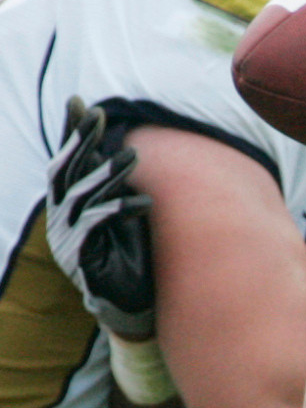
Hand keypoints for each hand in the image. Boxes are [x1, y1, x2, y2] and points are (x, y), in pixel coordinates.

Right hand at [46, 97, 155, 338]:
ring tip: (133, 156)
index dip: (71, 134)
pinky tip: (142, 202)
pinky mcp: (79, 256)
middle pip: (64, 172)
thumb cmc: (129, 257)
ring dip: (107, 174)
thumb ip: (116, 187)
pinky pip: (95, 226)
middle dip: (81, 142)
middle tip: (101, 115)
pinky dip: (118, 210)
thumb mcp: (123, 215)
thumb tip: (122, 151)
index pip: (65, 162)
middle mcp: (60, 218)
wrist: (127, 304)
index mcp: (67, 206)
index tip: (81, 103)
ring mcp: (66, 238)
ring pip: (80, 196)